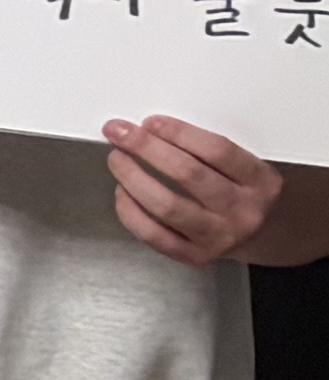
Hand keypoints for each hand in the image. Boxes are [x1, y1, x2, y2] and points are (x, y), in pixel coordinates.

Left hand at [99, 114, 291, 268]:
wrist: (262, 235)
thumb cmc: (244, 192)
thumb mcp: (245, 166)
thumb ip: (208, 149)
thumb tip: (151, 130)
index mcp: (260, 181)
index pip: (217, 151)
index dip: (178, 133)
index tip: (150, 122)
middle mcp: (243, 211)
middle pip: (188, 174)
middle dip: (147, 149)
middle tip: (121, 134)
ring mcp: (219, 237)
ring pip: (167, 206)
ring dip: (133, 178)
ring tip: (117, 159)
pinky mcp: (195, 256)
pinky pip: (153, 235)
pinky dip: (130, 212)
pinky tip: (122, 192)